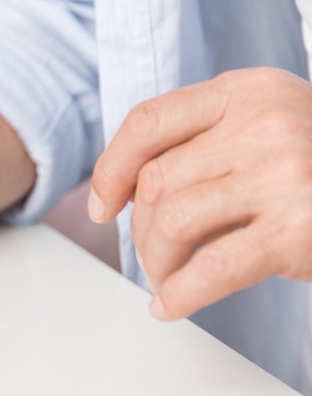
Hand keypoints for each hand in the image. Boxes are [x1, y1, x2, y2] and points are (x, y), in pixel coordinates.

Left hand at [90, 67, 311, 319]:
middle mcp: (264, 124)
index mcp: (247, 90)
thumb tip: (121, 185)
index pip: (148, 121)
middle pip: (156, 178)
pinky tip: (171, 304)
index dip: (111, 167)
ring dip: (157, 259)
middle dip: (140, 225)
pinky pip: (211, 267)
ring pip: (173, 220)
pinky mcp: (296, 231)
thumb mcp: (269, 120)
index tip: (103, 204)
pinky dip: (180, 292)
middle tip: (152, 252)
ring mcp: (284, 175)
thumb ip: (207, 134)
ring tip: (167, 275)